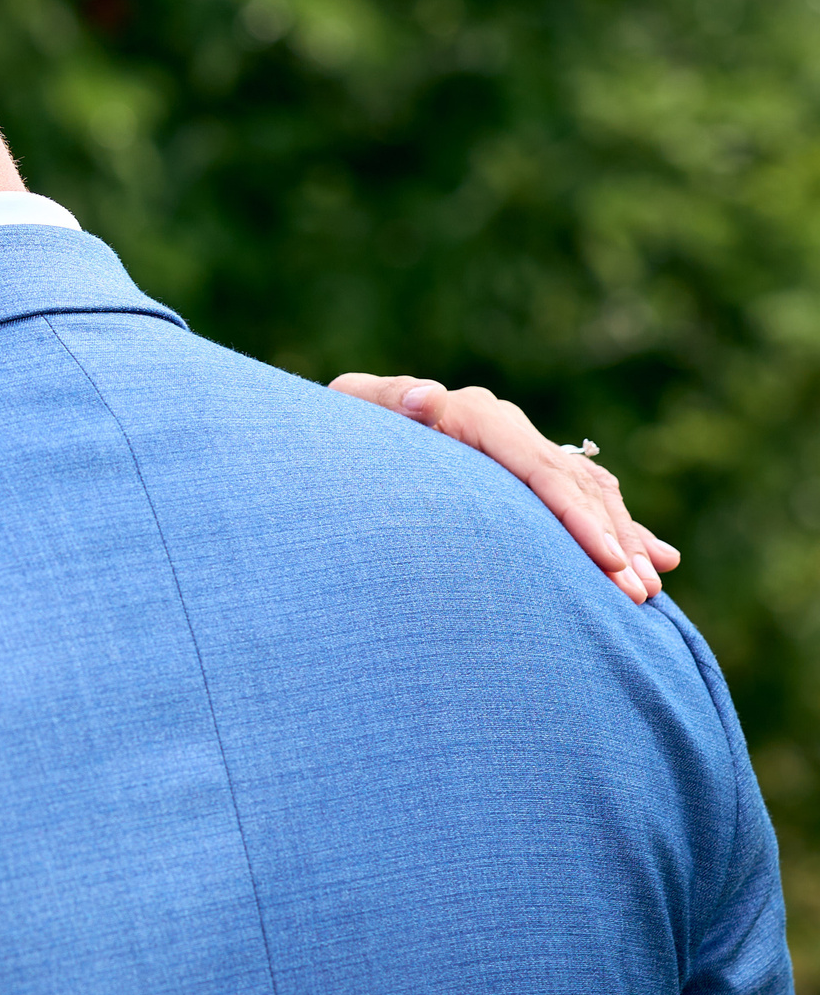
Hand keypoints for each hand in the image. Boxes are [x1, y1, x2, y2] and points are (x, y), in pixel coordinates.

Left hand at [329, 373, 680, 605]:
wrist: (338, 433)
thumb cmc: (336, 430)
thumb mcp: (349, 411)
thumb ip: (385, 402)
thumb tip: (428, 398)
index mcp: (472, 415)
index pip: (536, 468)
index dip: (574, 515)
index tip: (604, 560)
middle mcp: (505, 426)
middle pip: (572, 486)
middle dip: (609, 541)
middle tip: (636, 596)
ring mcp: (519, 447)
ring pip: (588, 493)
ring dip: (623, 540)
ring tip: (648, 589)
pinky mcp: (525, 469)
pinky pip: (586, 496)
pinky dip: (621, 528)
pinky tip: (658, 561)